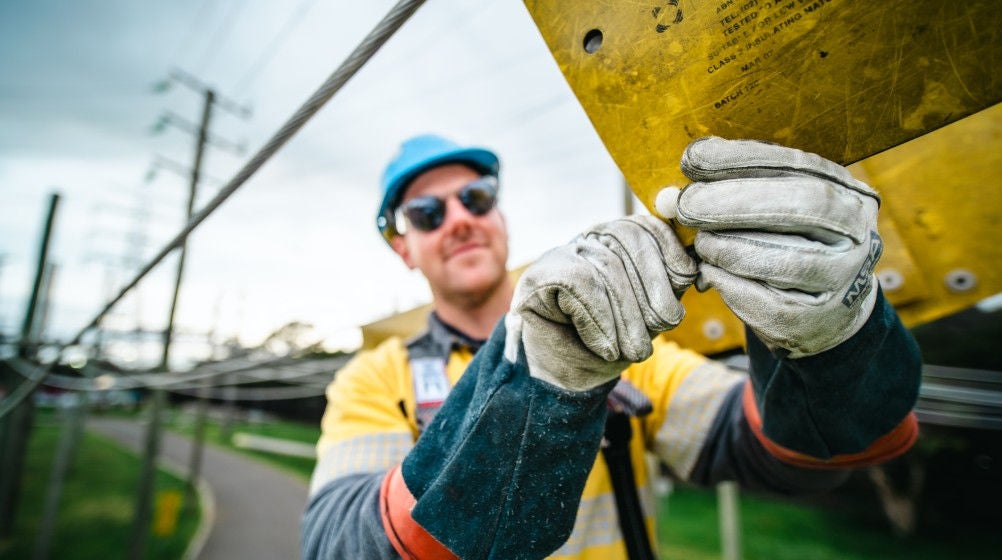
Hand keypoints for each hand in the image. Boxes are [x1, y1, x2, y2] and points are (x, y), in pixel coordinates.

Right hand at [504, 215, 696, 390]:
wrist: (565, 378)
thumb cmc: (609, 344)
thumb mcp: (649, 314)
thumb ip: (667, 286)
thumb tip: (691, 269)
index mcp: (617, 241)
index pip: (647, 226)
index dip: (669, 250)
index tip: (686, 280)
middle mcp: (588, 240)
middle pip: (629, 242)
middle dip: (652, 290)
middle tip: (661, 327)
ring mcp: (560, 255)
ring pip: (606, 265)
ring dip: (627, 315)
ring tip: (634, 350)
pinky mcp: (538, 276)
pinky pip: (579, 284)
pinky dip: (599, 321)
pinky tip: (606, 346)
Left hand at [671, 137, 881, 357]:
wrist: (828, 309)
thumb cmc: (790, 244)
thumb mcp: (777, 208)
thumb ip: (735, 188)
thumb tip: (675, 186)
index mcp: (848, 193)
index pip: (797, 166)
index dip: (742, 160)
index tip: (693, 160)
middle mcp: (856, 234)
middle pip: (800, 207)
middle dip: (734, 203)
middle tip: (687, 205)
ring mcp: (842, 280)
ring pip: (786, 260)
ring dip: (730, 248)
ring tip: (701, 242)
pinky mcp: (816, 320)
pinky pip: (769, 303)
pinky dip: (732, 286)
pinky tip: (711, 273)